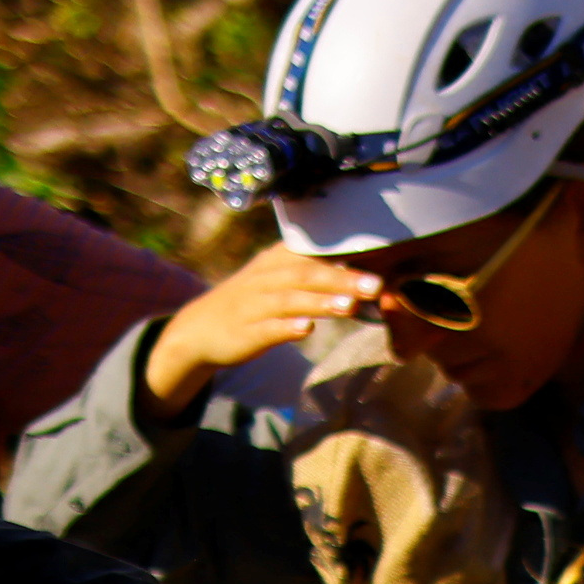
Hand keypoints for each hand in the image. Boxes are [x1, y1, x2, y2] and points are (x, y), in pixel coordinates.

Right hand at [145, 253, 399, 410]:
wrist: (200, 330)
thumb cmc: (254, 303)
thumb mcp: (280, 279)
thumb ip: (317, 276)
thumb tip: (365, 276)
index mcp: (278, 260)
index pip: (315, 251)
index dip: (347, 254)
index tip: (383, 258)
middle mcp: (266, 277)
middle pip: (307, 273)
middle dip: (343, 278)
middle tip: (377, 285)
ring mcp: (254, 305)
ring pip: (289, 299)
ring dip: (319, 302)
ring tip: (350, 306)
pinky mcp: (245, 332)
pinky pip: (267, 329)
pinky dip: (287, 328)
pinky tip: (307, 330)